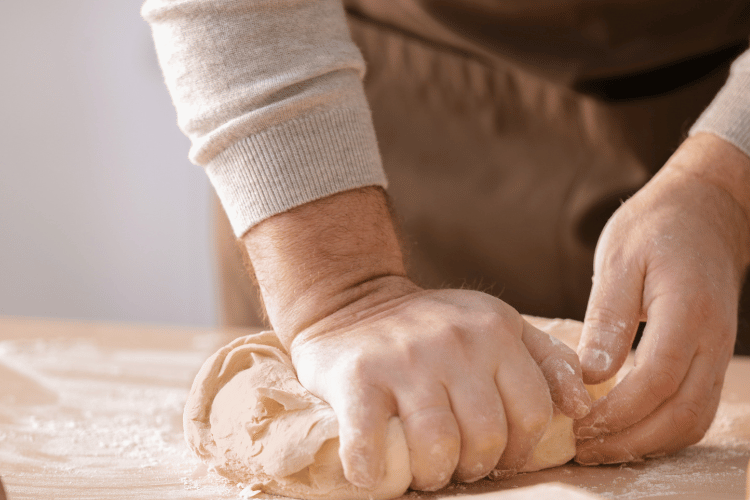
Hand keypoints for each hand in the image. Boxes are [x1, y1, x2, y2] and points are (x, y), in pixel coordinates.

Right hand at [291, 283, 591, 490]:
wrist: (352, 299)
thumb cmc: (431, 324)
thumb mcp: (495, 322)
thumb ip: (545, 357)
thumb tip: (582, 405)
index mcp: (494, 330)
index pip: (533, 412)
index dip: (522, 448)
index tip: (500, 454)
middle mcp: (453, 342)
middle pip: (487, 436)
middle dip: (476, 465)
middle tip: (458, 464)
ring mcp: (403, 360)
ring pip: (438, 446)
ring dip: (432, 474)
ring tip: (425, 468)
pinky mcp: (357, 378)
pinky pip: (370, 443)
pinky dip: (374, 471)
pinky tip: (375, 472)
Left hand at [575, 133, 749, 463]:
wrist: (706, 211)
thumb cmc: (655, 227)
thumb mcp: (620, 259)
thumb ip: (608, 318)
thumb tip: (591, 374)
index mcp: (688, 310)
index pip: (657, 380)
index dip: (618, 412)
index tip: (578, 424)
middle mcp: (713, 339)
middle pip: (681, 414)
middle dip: (630, 440)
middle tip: (583, 449)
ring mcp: (718, 351)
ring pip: (694, 420)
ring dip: (648, 444)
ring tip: (600, 448)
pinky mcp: (712, 357)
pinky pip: (696, 408)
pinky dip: (664, 431)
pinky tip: (627, 432)